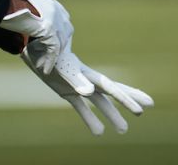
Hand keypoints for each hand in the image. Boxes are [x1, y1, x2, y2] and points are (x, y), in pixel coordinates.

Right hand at [0, 0, 72, 76]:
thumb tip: (20, 42)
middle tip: (51, 54)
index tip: (49, 42)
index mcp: (47, 0)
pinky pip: (53, 48)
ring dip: (53, 53)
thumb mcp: (16, 10)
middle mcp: (54, 8)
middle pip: (65, 30)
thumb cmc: (0, 3)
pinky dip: (49, 60)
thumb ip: (23, 23)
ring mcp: (54, 17)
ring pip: (60, 41)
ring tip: (45, 64)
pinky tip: (45, 68)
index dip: (57, 32)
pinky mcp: (49, 28)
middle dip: (59, 43)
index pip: (60, 18)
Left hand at [28, 48, 154, 134]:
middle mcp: (86, 79)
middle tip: (146, 108)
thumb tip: (90, 92)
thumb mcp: (59, 67)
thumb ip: (75, 80)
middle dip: (128, 100)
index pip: (110, 86)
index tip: (144, 104)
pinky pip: (81, 107)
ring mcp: (78, 86)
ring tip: (123, 130)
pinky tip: (98, 132)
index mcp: (86, 73)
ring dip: (111, 115)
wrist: (31, 47)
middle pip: (111, 91)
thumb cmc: (47, 53)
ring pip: (99, 102)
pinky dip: (89, 119)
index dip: (126, 96)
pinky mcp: (67, 92)